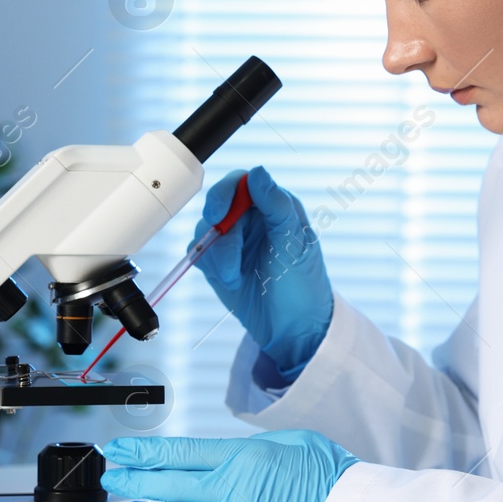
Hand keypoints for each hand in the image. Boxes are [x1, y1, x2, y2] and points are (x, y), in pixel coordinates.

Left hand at [100, 430, 358, 501]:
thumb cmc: (332, 478)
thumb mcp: (293, 440)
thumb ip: (252, 447)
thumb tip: (225, 454)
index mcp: (242, 458)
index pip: (177, 453)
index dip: (142, 452)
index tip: (118, 451)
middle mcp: (231, 492)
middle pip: (165, 485)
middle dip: (133, 480)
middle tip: (113, 477)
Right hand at [196, 166, 332, 379]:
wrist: (291, 330)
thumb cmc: (303, 286)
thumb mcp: (295, 245)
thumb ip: (277, 206)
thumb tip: (258, 172)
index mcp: (275, 207)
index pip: (242, 183)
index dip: (226, 193)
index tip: (219, 214)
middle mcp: (252, 219)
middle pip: (218, 204)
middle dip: (217, 228)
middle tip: (218, 242)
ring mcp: (234, 240)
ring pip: (205, 230)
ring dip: (217, 255)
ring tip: (235, 276)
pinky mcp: (218, 262)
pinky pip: (199, 251)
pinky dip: (210, 266)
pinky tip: (230, 280)